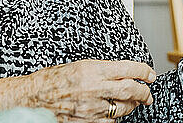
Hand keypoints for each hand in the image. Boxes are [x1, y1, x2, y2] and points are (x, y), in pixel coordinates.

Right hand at [28, 59, 155, 121]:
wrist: (33, 98)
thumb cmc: (52, 80)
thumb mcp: (79, 65)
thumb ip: (102, 69)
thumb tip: (122, 72)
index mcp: (93, 70)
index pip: (128, 68)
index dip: (143, 71)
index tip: (149, 73)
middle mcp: (95, 88)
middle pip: (131, 90)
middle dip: (144, 92)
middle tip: (148, 93)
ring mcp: (92, 108)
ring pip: (124, 108)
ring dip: (132, 105)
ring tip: (133, 102)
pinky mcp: (88, 122)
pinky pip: (111, 122)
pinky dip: (116, 117)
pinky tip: (114, 112)